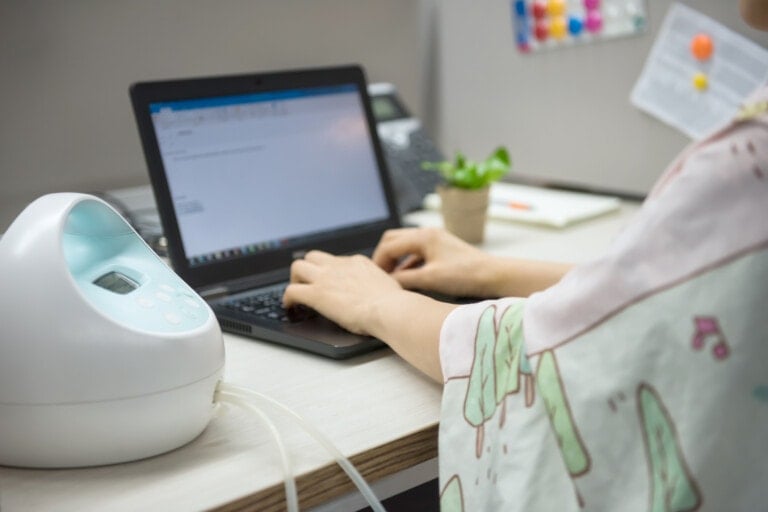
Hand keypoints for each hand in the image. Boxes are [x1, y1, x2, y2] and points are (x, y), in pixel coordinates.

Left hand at [283, 250, 403, 335]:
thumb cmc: (394, 303)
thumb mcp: (388, 284)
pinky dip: (287, 299)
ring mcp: (326, 278)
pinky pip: (291, 290)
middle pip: (313, 256)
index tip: (329, 283)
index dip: (329, 272)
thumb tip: (381, 290)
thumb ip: (378, 283)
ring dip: (295, 279)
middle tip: (308, 285)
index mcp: (357, 262)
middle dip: (307, 269)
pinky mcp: (317, 294)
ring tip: (297, 295)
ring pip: (297, 266)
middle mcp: (340, 266)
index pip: (335, 260)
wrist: (389, 309)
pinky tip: (290, 307)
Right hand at [372, 227, 500, 297]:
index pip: (389, 245)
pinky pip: (417, 252)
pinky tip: (408, 278)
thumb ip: (404, 279)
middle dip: (384, 257)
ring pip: (406, 246)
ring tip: (391, 278)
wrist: (493, 275)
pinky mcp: (442, 248)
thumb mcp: (430, 279)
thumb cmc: (465, 275)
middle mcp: (428, 233)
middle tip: (379, 275)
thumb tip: (386, 282)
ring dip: (396, 260)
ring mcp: (435, 239)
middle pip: (394, 240)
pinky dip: (408, 263)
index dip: (378, 262)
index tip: (373, 278)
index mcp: (423, 236)